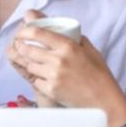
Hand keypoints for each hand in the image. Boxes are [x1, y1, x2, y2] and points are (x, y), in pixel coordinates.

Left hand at [8, 10, 125, 126]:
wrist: (103, 100)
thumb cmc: (99, 75)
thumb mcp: (90, 50)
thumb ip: (74, 37)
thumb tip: (58, 26)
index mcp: (68, 46)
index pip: (38, 33)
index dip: (25, 31)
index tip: (22, 32)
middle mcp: (58, 59)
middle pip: (28, 49)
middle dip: (23, 47)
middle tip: (23, 47)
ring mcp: (53, 75)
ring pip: (29, 65)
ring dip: (31, 63)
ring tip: (38, 64)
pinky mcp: (50, 90)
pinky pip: (35, 80)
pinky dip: (38, 79)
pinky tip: (46, 79)